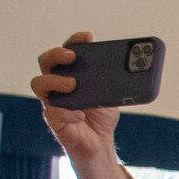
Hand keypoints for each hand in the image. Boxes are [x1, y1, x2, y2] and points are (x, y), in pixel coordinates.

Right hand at [31, 32, 134, 178]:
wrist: (99, 142)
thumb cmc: (102, 115)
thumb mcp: (113, 96)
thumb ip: (118, 82)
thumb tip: (138, 67)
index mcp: (71, 72)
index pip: (68, 50)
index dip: (75, 41)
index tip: (88, 37)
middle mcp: (56, 82)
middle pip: (46, 61)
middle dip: (57, 55)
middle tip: (72, 56)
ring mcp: (52, 99)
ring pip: (39, 83)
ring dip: (54, 81)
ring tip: (72, 84)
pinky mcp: (53, 118)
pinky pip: (52, 111)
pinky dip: (65, 111)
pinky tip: (79, 114)